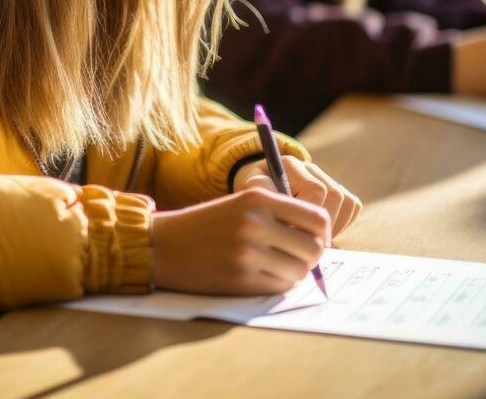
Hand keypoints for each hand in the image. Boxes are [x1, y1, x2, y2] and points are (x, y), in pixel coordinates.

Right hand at [152, 187, 328, 295]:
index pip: (317, 217)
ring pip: (299, 272)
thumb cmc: (207, 224)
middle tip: (296, 257)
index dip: (321, 233)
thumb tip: (320, 238)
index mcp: (259, 198)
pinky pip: (279, 287)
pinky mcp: (240, 279)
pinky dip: (276, 284)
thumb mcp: (242, 204)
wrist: (164, 244)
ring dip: (293, 273)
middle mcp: (256, 223)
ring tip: (275, 266)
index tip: (314, 240)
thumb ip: (278, 214)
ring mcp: (248, 253)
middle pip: (314, 248)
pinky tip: (259, 275)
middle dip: (310, 257)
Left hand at [234, 156, 361, 239]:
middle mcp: (311, 168)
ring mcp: (326, 177)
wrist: (258, 191)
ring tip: (313, 240)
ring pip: (347, 202)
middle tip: (308, 245)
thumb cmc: (254, 198)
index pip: (315, 189)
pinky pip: (351, 207)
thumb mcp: (251, 197)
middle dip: (323, 225)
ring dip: (334, 226)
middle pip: (335, 196)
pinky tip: (321, 234)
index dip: (310, 216)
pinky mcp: (337, 191)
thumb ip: (268, 204)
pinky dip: (342, 223)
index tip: (297, 235)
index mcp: (289, 165)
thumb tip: (291, 228)